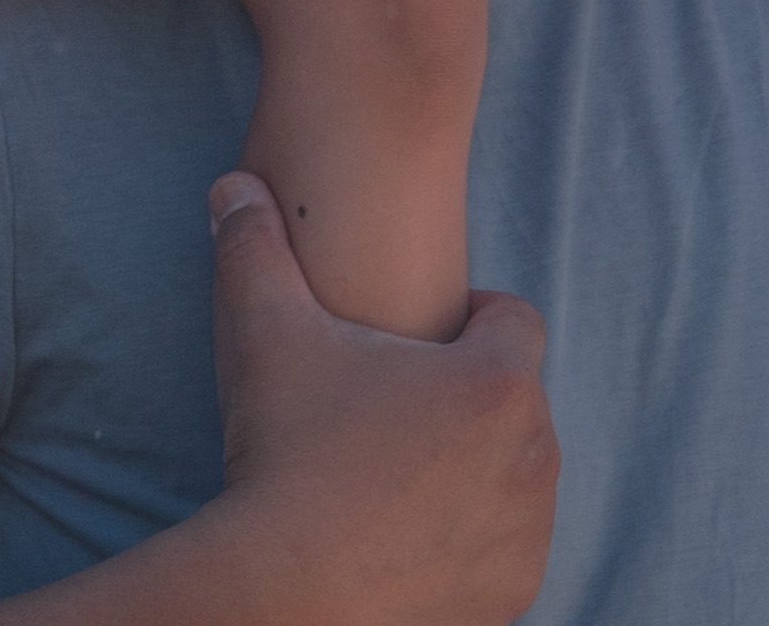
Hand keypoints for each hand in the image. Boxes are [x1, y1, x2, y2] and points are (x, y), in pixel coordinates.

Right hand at [198, 174, 559, 625]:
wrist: (284, 594)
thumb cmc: (286, 456)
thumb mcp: (265, 336)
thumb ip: (254, 246)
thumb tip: (234, 183)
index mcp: (497, 381)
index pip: (513, 320)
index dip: (470, 319)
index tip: (420, 340)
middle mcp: (534, 455)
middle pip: (515, 400)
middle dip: (467, 396)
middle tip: (397, 409)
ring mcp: (528, 533)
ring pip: (515, 475)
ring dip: (476, 467)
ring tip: (401, 472)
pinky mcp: (513, 593)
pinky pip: (505, 546)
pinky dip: (471, 537)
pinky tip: (408, 533)